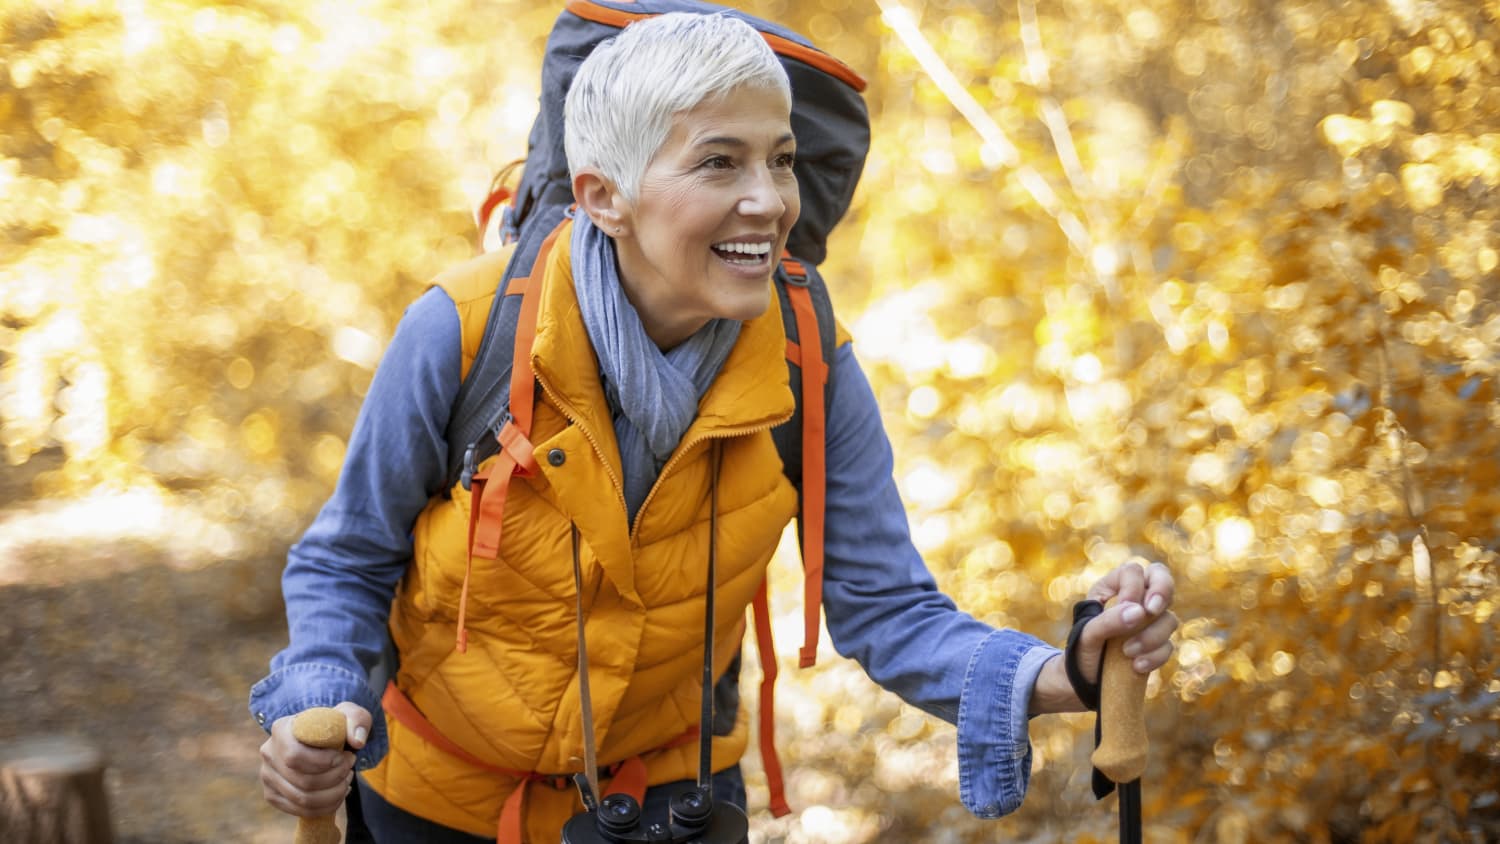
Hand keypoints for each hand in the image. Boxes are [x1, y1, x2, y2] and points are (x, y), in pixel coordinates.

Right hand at [259, 702, 370, 816]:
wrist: (323, 739)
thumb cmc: (335, 726)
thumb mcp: (350, 715)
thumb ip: (357, 720)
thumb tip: (357, 742)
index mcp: (281, 729)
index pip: (295, 755)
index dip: (323, 762)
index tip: (344, 757)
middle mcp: (269, 753)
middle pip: (303, 781)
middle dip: (335, 778)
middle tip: (350, 768)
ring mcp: (268, 776)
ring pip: (303, 799)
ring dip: (333, 794)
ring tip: (346, 780)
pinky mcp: (272, 795)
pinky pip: (300, 811)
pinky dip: (326, 806)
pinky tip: (338, 793)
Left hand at [1030, 561, 1177, 714]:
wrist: (1084, 680)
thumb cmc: (1081, 649)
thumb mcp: (1087, 634)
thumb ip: (1108, 620)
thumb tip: (1140, 612)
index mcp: (1113, 587)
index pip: (1134, 572)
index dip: (1135, 587)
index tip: (1128, 607)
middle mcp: (1136, 599)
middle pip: (1163, 579)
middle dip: (1162, 592)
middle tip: (1152, 610)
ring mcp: (1150, 622)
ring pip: (1169, 618)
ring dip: (1151, 636)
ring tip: (1128, 653)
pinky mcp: (1158, 645)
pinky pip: (1169, 646)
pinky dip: (1155, 657)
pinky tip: (1136, 667)